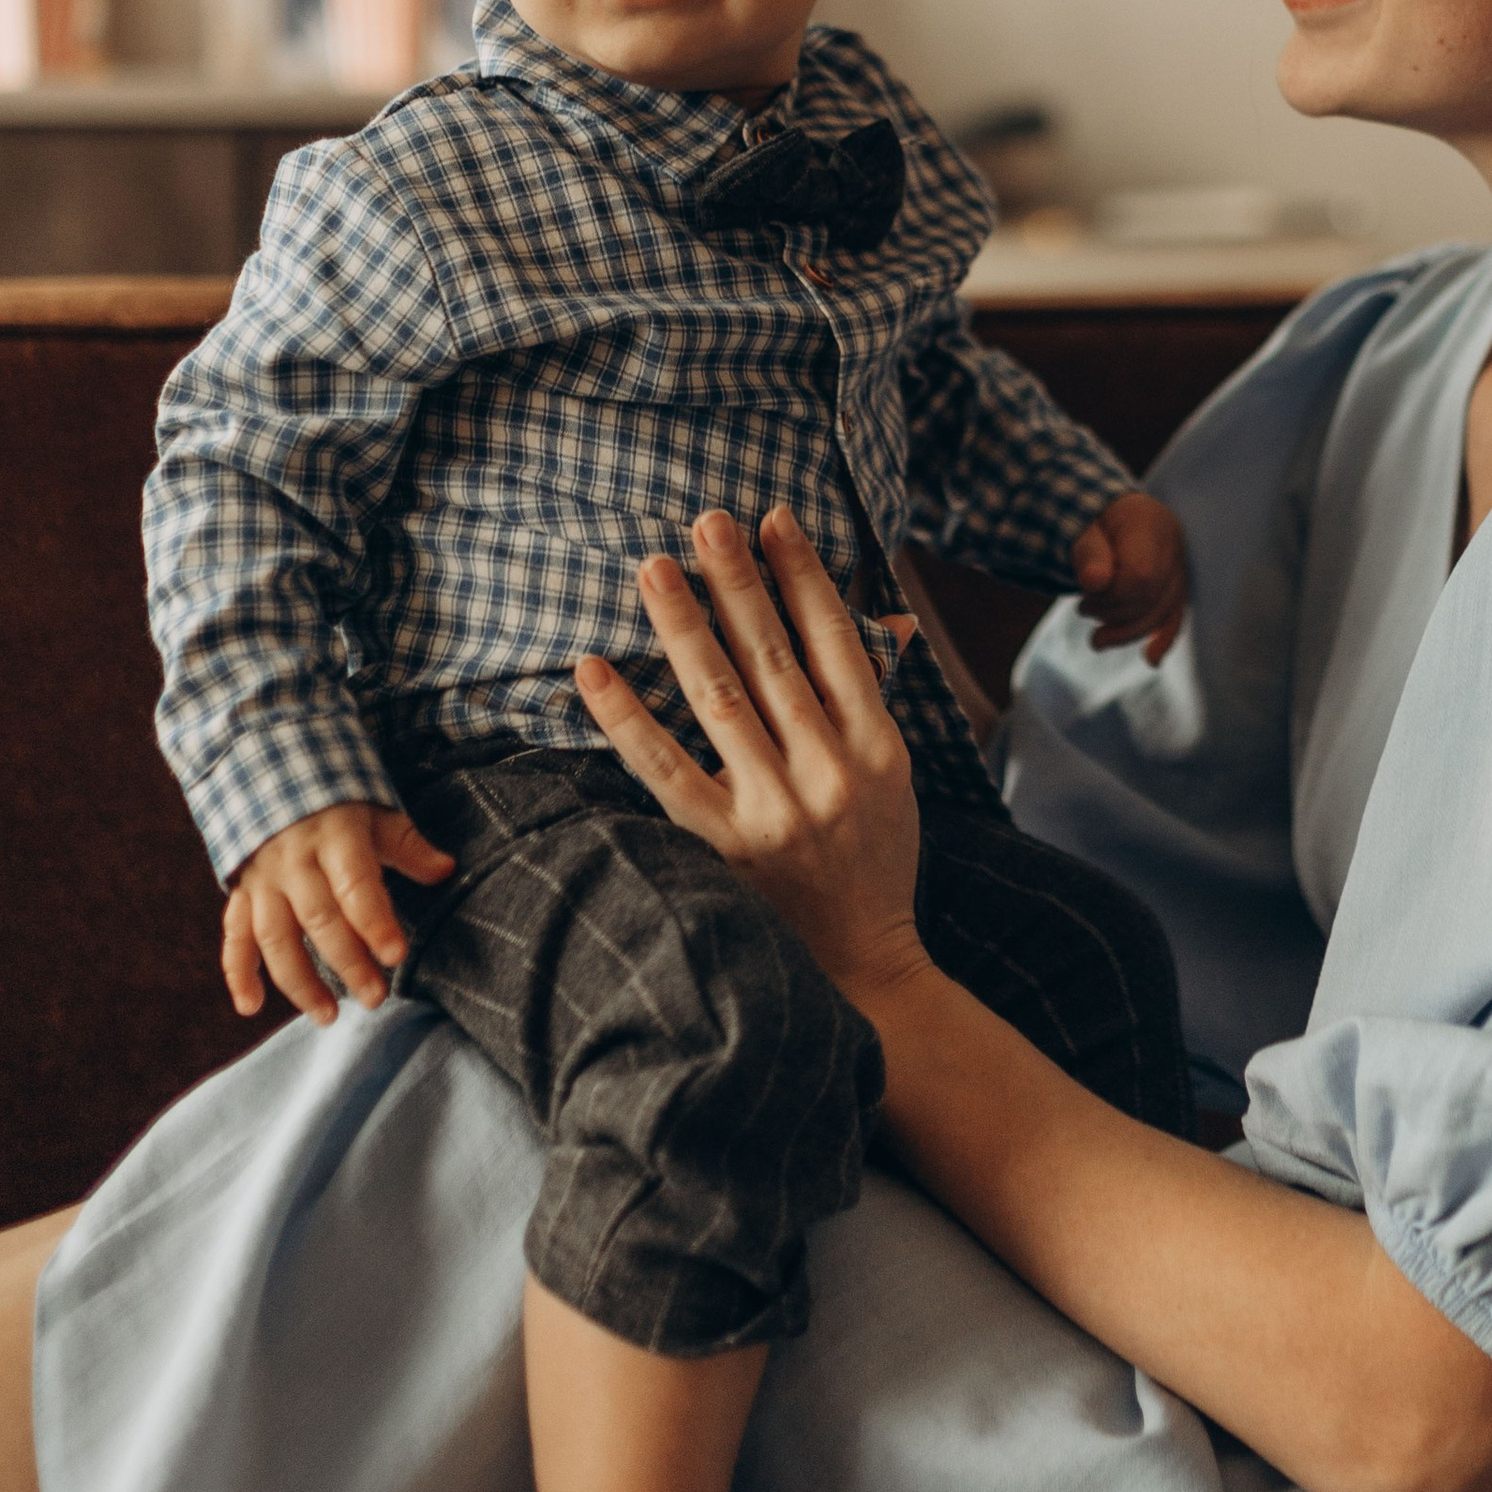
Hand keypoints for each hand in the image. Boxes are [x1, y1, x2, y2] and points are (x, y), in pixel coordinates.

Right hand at [222, 802, 454, 1027]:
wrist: (270, 776)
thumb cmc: (338, 806)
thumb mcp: (376, 813)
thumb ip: (407, 845)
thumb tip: (445, 870)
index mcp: (333, 837)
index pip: (355, 885)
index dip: (374, 921)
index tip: (396, 955)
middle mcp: (293, 862)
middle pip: (318, 919)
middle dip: (347, 963)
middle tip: (375, 999)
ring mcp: (262, 881)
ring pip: (275, 937)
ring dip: (299, 982)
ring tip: (328, 1016)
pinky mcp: (241, 896)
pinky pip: (234, 938)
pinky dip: (239, 974)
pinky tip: (250, 1007)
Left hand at [573, 506, 932, 1012]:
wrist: (863, 971)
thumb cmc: (874, 866)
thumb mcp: (897, 780)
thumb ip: (880, 699)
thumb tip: (895, 622)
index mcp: (877, 747)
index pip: (837, 641)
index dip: (804, 575)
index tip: (773, 520)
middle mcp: (827, 771)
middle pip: (773, 656)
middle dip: (738, 582)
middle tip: (705, 520)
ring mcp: (773, 809)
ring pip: (719, 697)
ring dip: (684, 625)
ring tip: (654, 568)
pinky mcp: (721, 846)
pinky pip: (664, 769)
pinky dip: (626, 716)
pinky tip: (594, 669)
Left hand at [1069, 489, 1188, 661]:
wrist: (1108, 514)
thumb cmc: (1092, 520)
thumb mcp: (1082, 528)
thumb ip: (1088, 553)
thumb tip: (1094, 584)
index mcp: (1151, 524)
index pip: (1141, 577)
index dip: (1112, 596)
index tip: (1087, 592)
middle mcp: (1174, 545)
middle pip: (1151, 599)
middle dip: (1112, 613)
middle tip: (1083, 608)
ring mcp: (1180, 567)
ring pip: (1162, 613)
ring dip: (1126, 631)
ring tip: (1096, 638)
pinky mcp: (1178, 587)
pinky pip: (1175, 616)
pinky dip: (1163, 639)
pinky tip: (1151, 660)